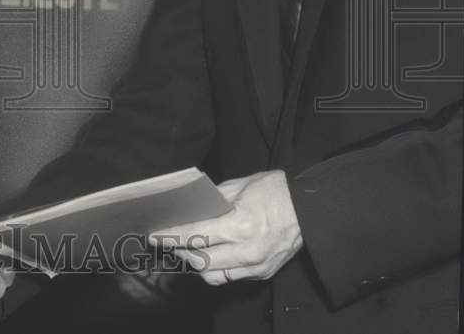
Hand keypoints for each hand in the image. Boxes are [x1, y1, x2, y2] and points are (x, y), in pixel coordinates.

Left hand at [149, 169, 302, 285]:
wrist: (309, 207)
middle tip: (168, 241)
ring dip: (196, 264)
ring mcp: (257, 266)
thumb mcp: (238, 186)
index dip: (171, 237)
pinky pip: (231, 277)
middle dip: (179, 251)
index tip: (154, 236)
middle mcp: (248, 251)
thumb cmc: (273, 191)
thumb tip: (189, 209)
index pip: (195, 236)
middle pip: (200, 261)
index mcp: (240, 225)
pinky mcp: (263, 273)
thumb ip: (212, 200)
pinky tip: (210, 254)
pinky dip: (216, 268)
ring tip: (187, 249)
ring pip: (214, 275)